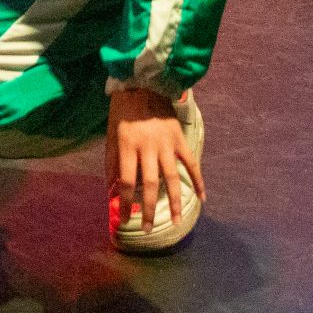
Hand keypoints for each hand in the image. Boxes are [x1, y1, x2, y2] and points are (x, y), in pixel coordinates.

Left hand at [106, 87, 204, 235]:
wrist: (143, 84)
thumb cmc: (123, 111)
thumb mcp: (111, 134)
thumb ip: (112, 162)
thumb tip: (110, 189)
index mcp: (127, 146)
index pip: (126, 181)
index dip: (125, 202)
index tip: (124, 220)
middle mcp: (148, 148)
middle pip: (149, 185)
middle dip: (148, 209)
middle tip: (147, 228)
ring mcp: (166, 144)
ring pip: (172, 179)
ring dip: (174, 202)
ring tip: (175, 222)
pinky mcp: (180, 140)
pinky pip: (191, 164)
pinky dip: (198, 181)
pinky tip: (202, 198)